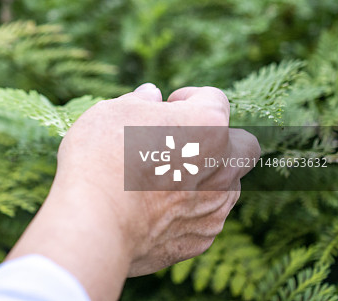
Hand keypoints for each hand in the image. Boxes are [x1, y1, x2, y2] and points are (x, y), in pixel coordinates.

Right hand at [6, 84, 258, 300]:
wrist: (94, 221)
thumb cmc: (102, 157)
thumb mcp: (113, 112)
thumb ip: (140, 101)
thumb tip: (151, 96)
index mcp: (207, 125)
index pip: (214, 99)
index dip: (187, 99)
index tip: (165, 107)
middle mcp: (223, 167)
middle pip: (243, 146)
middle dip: (221, 141)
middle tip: (182, 143)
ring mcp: (215, 208)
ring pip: (226, 188)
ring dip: (204, 180)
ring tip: (159, 181)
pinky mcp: (200, 240)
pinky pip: (202, 221)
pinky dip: (184, 214)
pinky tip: (149, 212)